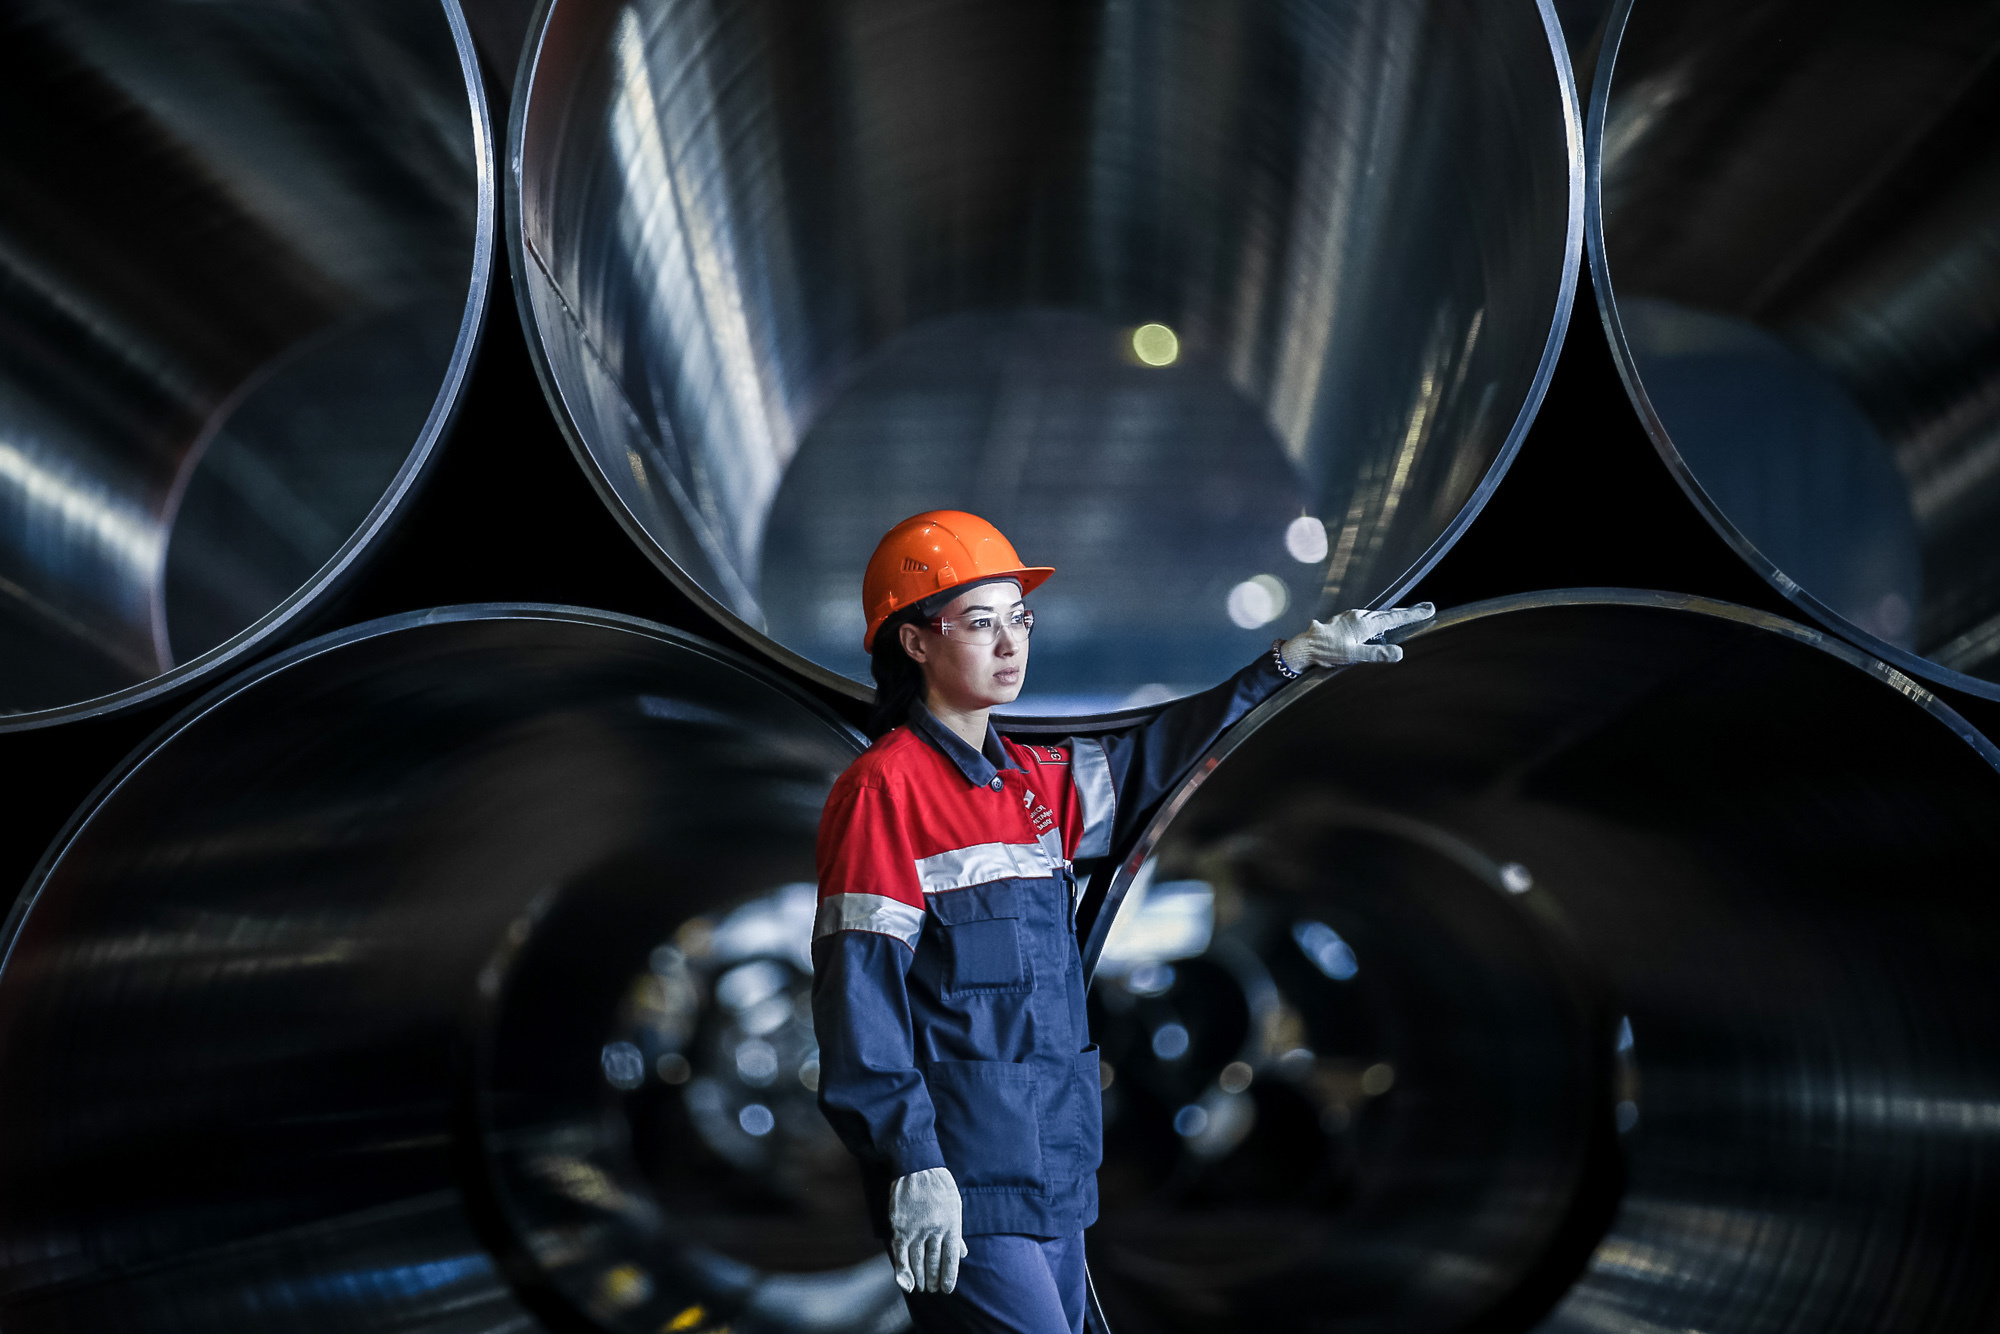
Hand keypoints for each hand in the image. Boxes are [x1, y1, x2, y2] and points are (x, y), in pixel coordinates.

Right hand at [888, 1166, 967, 1293]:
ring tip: (922, 1288)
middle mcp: (934, 1231)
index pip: (951, 1260)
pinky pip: (900, 1255)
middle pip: (933, 1263)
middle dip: (934, 1279)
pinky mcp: (899, 1228)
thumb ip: (957, 1232)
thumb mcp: (956, 1206)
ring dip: (920, 1278)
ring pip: (917, 1262)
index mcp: (951, 1226)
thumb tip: (963, 1254)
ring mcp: (916, 1230)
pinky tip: (906, 1284)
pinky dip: (903, 1272)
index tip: (947, 1289)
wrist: (917, 1167)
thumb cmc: (939, 1186)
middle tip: (933, 1289)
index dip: (949, 1277)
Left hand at [1280, 604, 1434, 670]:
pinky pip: (1368, 618)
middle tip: (1426, 608)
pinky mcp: (1346, 620)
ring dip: (1394, 614)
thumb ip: (1376, 654)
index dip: (1413, 614)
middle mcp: (1360, 616)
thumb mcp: (1353, 655)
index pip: (1395, 618)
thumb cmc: (1327, 651)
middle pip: (1389, 613)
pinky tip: (1380, 624)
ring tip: (1408, 615)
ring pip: (1378, 615)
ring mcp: (1352, 617)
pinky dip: (1380, 619)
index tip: (1430, 609)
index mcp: (1365, 623)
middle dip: (1408, 612)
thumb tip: (1400, 653)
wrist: (1305, 646)